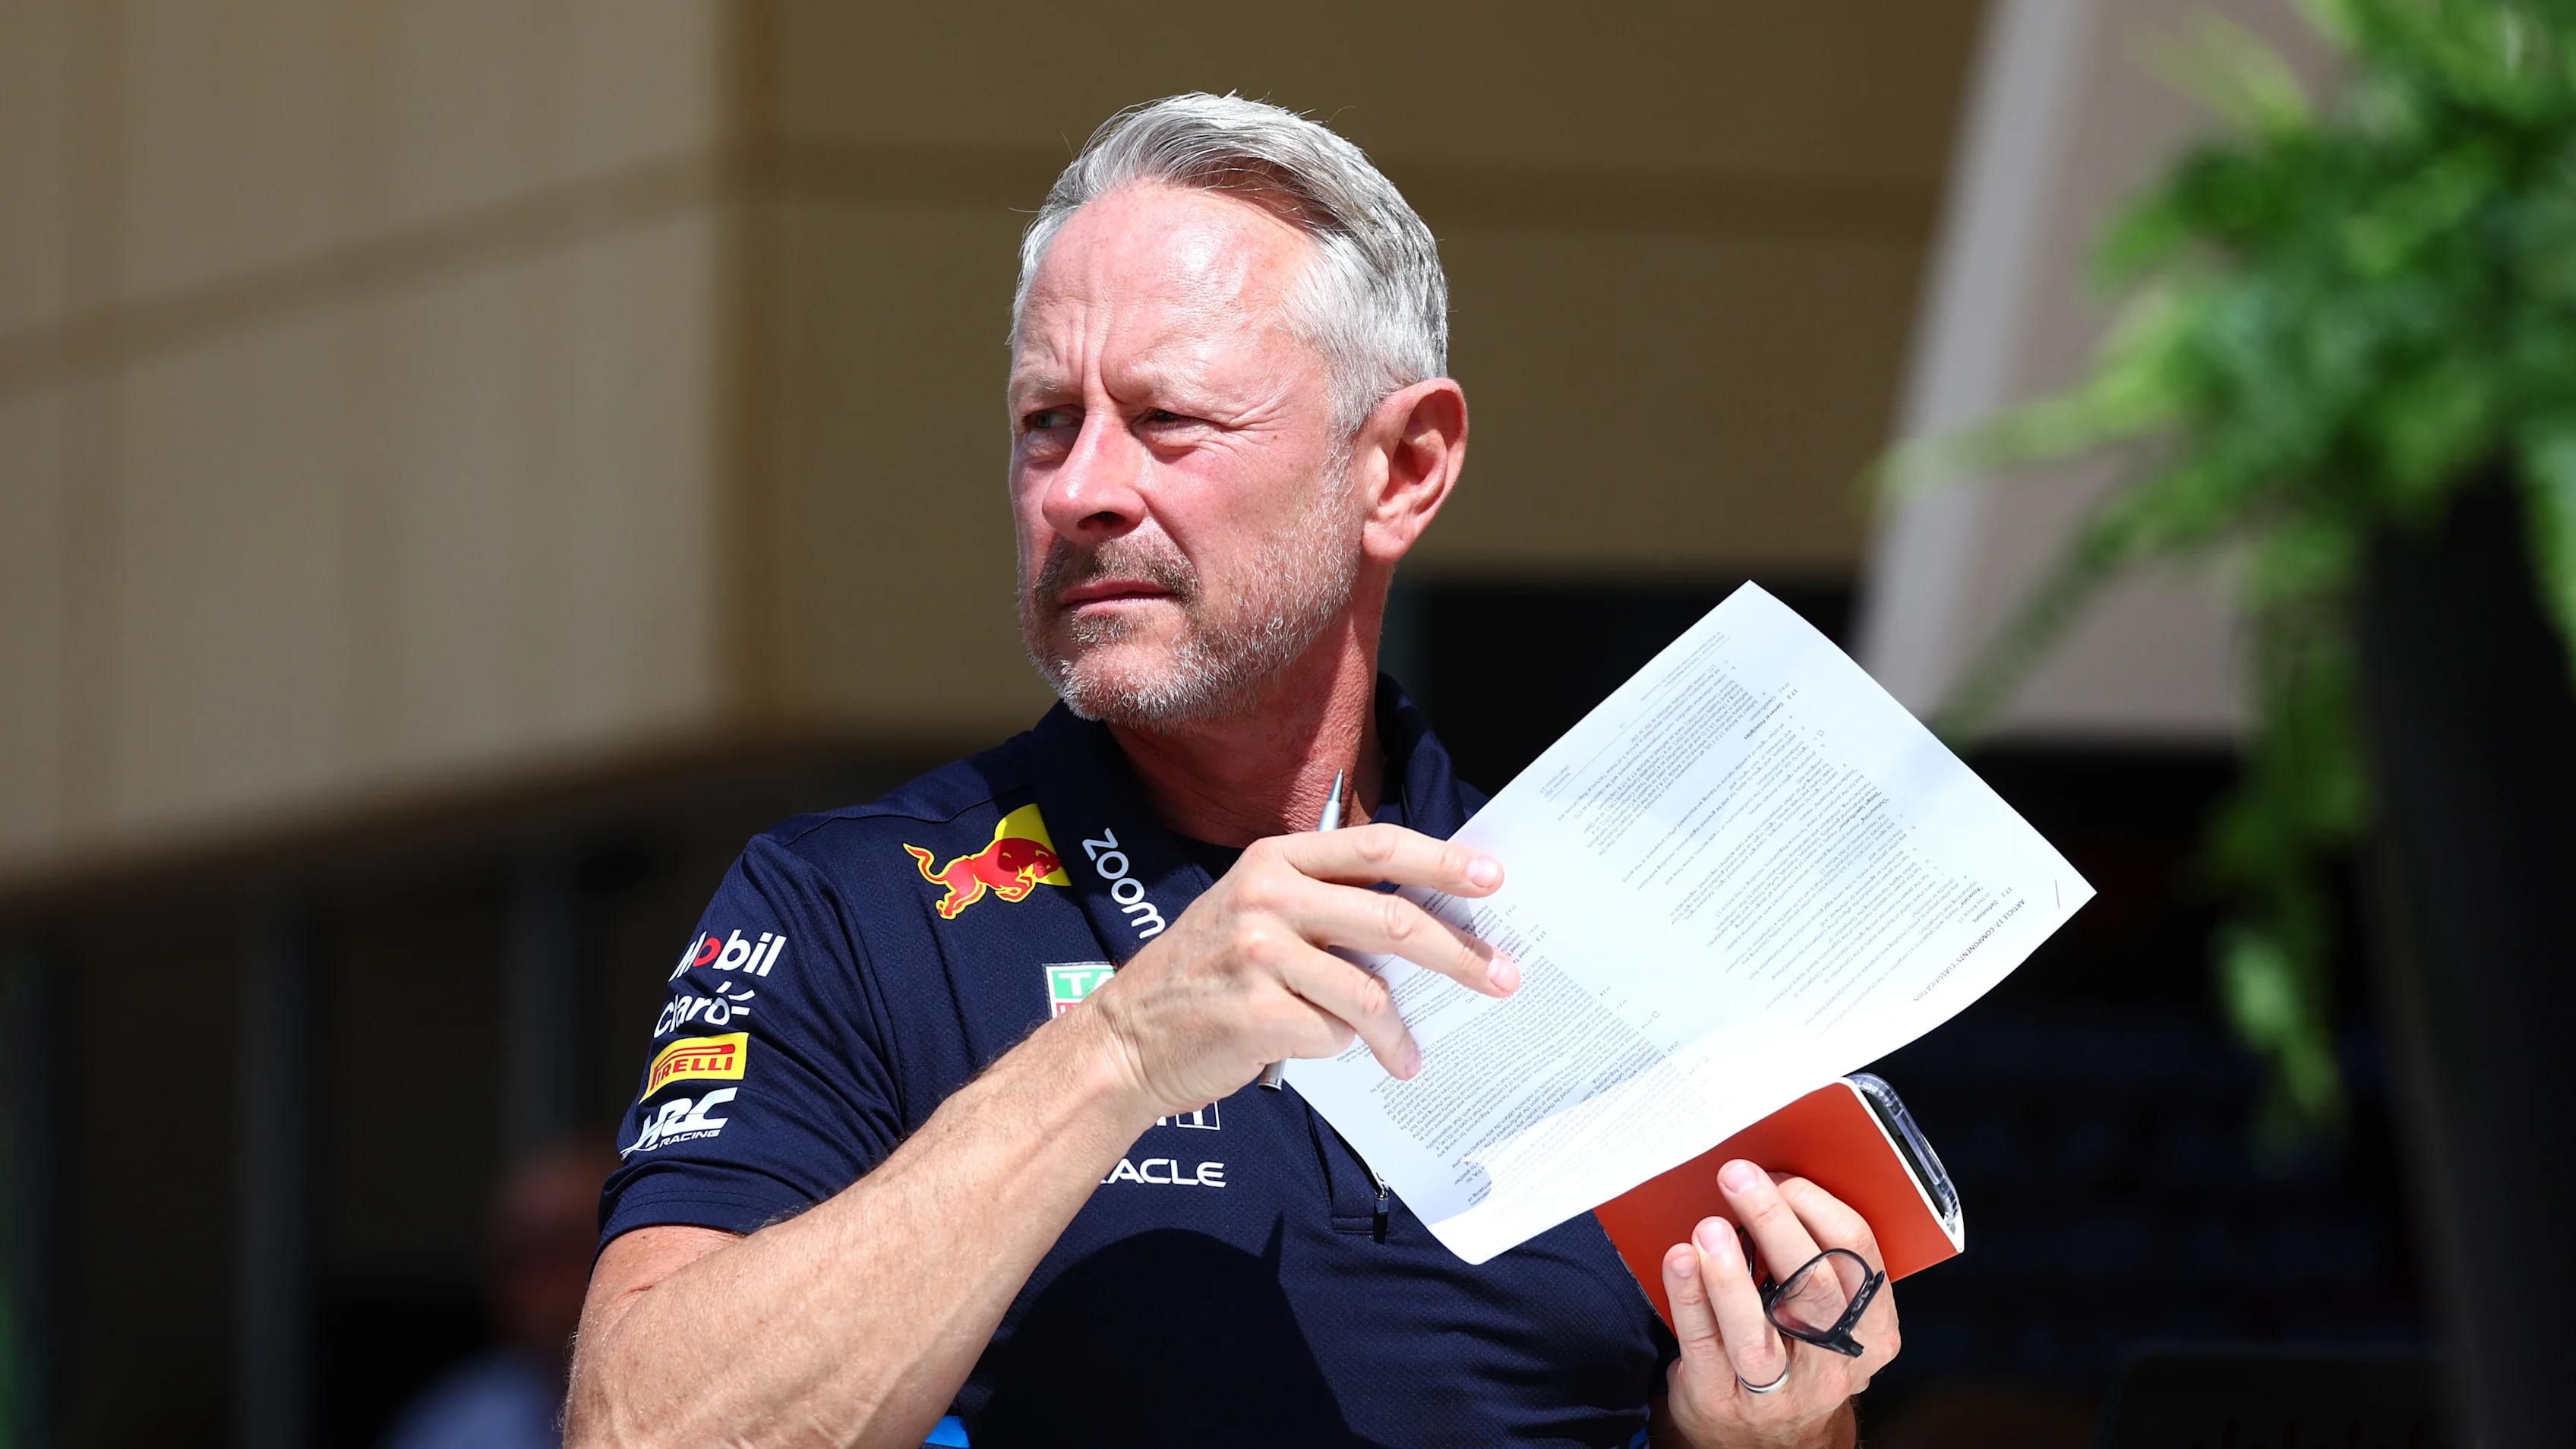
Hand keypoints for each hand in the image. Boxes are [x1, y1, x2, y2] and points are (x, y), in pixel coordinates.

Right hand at [1082, 823, 1516, 1116]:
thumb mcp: (1253, 913)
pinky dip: (1337, 1048)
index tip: (1492, 877)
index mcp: (1273, 860)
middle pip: (1392, 919)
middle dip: (1459, 953)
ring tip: (1409, 1056)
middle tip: (1503, 976)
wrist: (1125, 1041)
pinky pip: (1333, 1033)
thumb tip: (1424, 923)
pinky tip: (1318, 1051)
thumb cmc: (1205, 977)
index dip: (1440, 861)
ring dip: (1399, 1034)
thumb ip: (1323, 906)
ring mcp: (1260, 953)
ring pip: (1369, 992)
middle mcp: (1267, 896)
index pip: (1375, 847)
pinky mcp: (1259, 1012)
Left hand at [1657, 1161, 1897, 1448]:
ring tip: (1708, 1228)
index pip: (1858, 1255)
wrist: (1768, 1432)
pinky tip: (1679, 1261)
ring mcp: (1778, 1390)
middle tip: (1739, 1178)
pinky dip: (1689, 1299)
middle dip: (1775, 1224)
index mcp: (1872, 1329)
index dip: (1816, 1207)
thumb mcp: (1828, 1310)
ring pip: (1756, 1333)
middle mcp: (1833, 1363)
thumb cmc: (1796, 1346)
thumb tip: (1772, 1178)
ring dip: (1729, 1274)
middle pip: (1813, 1289)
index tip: (1779, 1176)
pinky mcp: (1723, 1399)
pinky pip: (1704, 1347)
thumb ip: (1816, 1254)